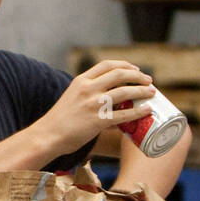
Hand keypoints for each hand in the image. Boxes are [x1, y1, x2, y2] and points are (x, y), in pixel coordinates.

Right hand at [33, 60, 154, 155]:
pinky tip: (147, 110)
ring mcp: (94, 104)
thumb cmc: (60, 120)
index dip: (124, 65)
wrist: (47, 135)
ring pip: (125, 92)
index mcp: (81, 80)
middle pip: (120, 74)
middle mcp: (88, 89)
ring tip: (151, 92)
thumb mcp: (72, 98)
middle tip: (148, 80)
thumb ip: (89, 95)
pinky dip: (138, 111)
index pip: (107, 65)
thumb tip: (112, 103)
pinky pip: (124, 115)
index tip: (135, 69)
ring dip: (142, 90)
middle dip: (138, 76)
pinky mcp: (98, 121)